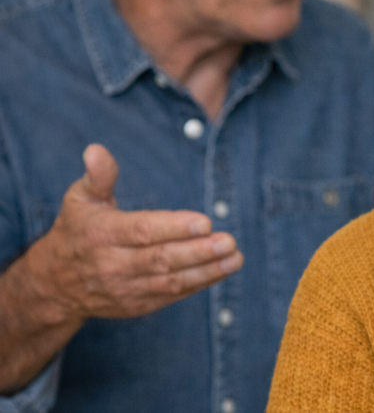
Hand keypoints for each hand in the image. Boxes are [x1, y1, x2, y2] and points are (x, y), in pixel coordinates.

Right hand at [26, 144, 243, 321]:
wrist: (56, 285)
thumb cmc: (78, 230)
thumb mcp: (80, 199)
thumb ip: (98, 176)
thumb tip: (96, 150)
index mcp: (101, 234)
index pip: (141, 232)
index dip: (174, 228)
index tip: (205, 222)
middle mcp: (112, 264)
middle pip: (160, 259)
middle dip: (198, 252)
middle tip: (229, 241)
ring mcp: (125, 288)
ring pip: (171, 281)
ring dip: (207, 270)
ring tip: (235, 257)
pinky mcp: (138, 304)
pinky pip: (172, 296)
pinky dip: (200, 283)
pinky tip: (224, 269)